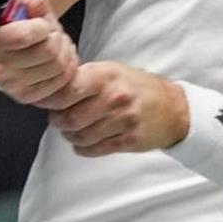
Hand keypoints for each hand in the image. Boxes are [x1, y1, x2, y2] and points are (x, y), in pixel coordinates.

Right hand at [0, 0, 78, 104]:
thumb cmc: (4, 24)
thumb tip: (37, 6)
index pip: (24, 36)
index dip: (41, 26)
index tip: (40, 23)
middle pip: (49, 52)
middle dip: (56, 37)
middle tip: (51, 33)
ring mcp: (12, 86)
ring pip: (59, 67)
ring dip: (64, 51)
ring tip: (55, 43)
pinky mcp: (27, 96)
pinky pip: (62, 82)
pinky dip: (67, 67)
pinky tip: (58, 57)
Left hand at [42, 61, 189, 155]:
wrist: (173, 108)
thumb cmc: (136, 87)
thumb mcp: (112, 71)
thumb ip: (84, 78)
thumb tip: (52, 88)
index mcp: (107, 76)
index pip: (68, 90)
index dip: (52, 99)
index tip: (49, 102)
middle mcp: (115, 97)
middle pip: (69, 119)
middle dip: (58, 122)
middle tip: (58, 119)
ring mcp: (123, 120)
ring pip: (80, 137)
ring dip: (70, 136)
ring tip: (73, 129)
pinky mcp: (129, 141)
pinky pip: (94, 150)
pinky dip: (83, 148)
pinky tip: (85, 141)